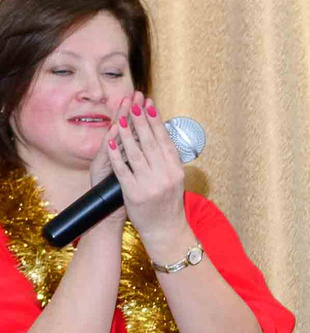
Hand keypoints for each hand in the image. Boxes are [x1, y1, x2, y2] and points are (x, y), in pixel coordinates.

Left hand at [102, 95, 189, 256]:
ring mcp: (150, 184)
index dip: (156, 120)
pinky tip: (111, 141)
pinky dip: (116, 154)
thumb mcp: (174, 181)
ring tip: (120, 117)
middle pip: (150, 142)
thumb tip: (161, 137)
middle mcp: (165, 175)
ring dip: (126, 133)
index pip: (165, 140)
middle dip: (141, 120)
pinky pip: (122, 169)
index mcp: (176, 170)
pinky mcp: (134, 193)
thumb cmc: (168, 204)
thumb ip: (167, 161)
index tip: (149, 104)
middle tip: (134, 102)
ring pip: (136, 153)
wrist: (166, 230)